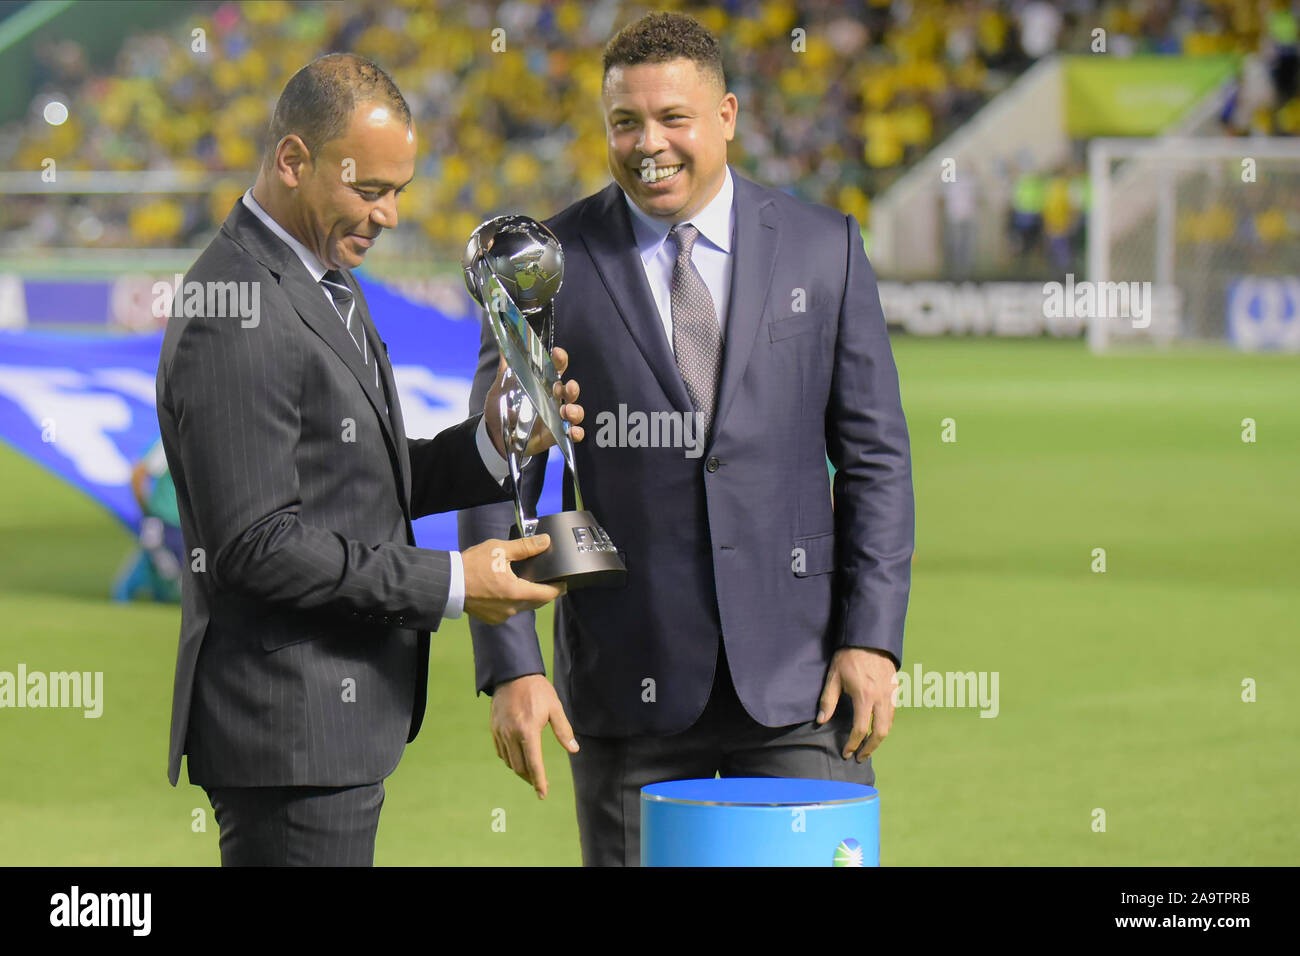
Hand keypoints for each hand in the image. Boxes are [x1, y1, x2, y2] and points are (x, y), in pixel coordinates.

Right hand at [462, 535, 564, 624]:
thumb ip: (525, 547)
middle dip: (544, 592)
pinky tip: (509, 590)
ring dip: (528, 597)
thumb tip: (545, 541)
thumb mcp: (500, 550)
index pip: (547, 595)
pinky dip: (513, 602)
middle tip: (549, 580)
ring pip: (523, 607)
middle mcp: (512, 609)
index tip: (564, 583)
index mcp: (517, 593)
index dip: (558, 588)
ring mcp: (501, 616)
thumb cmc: (472, 565)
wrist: (448, 583)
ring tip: (528, 582)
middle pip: (537, 602)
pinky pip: (510, 611)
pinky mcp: (492, 618)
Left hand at [484, 346, 583, 459]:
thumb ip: (505, 369)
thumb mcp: (501, 388)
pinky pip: (573, 434)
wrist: (494, 435)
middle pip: (569, 390)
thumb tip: (502, 345)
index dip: (560, 360)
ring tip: (567, 411)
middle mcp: (552, 399)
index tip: (557, 353)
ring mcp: (556, 417)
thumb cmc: (501, 408)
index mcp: (542, 384)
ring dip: (576, 410)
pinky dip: (577, 432)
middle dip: (572, 388)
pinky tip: (573, 432)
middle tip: (563, 388)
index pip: (556, 369)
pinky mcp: (556, 435)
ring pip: (575, 411)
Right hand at [490, 673, 579, 798]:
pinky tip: (518, 758)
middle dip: (530, 778)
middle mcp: (511, 734)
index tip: (543, 794)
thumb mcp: (555, 708)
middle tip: (539, 783)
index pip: (534, 764)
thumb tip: (574, 749)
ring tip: (531, 772)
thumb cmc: (538, 690)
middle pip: (520, 767)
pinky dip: (510, 759)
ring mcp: (500, 732)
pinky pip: (501, 751)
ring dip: (520, 770)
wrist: (513, 674)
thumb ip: (564, 730)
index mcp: (528, 730)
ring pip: (509, 761)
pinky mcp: (494, 728)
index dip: (539, 781)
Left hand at [816, 647, 897, 761]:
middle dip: (870, 747)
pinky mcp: (895, 689)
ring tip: (868, 746)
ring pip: (889, 724)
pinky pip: (892, 713)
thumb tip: (821, 721)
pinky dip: (885, 725)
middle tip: (860, 756)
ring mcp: (891, 694)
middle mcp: (881, 698)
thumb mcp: (834, 676)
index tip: (846, 752)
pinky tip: (876, 728)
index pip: (860, 729)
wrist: (869, 638)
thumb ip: (828, 700)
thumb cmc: (849, 655)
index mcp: (864, 696)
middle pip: (880, 732)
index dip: (853, 743)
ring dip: (879, 738)